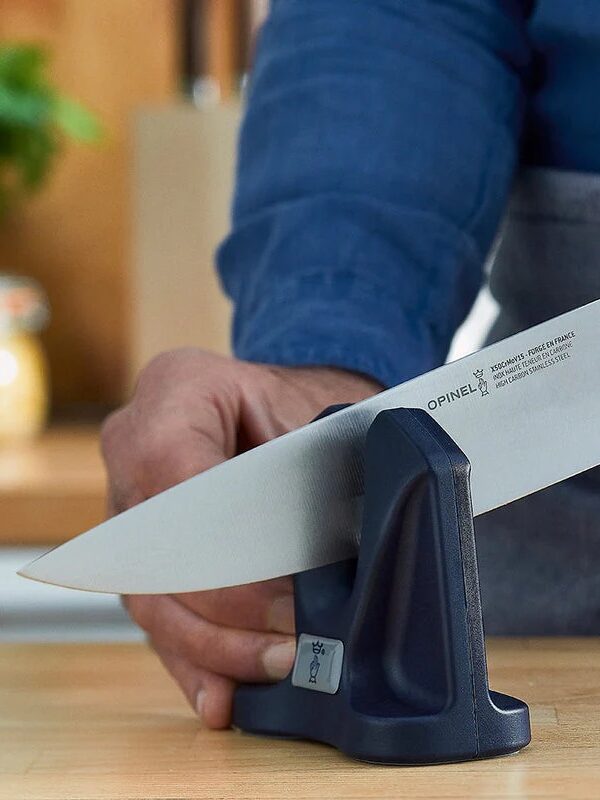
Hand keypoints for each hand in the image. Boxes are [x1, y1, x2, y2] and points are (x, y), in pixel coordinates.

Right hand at [101, 350, 380, 727]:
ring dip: (210, 646)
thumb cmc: (301, 408)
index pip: (180, 485)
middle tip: (290, 648)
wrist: (280, 405)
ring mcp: (127, 500)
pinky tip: (218, 694)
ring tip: (270, 672)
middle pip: (157, 549)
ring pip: (147, 592)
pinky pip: (153, 608)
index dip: (231, 556)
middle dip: (224, 614)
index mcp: (175, 389)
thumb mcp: (315, 419)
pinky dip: (190, 656)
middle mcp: (133, 445)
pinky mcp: (136, 548)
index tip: (288, 602)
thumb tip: (321, 576)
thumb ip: (307, 481)